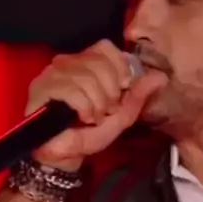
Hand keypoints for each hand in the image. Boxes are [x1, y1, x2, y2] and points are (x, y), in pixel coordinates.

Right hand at [25, 39, 167, 170]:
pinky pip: (71, 89)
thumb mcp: (122, 115)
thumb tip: (160, 77)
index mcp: (87, 63)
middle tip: (106, 110)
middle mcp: (67, 62)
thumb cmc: (90, 132)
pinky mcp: (42, 88)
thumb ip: (138, 95)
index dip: (118, 66)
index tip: (122, 88)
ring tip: (93, 117)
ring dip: (97, 103)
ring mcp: (52, 73)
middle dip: (110, 91)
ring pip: (86, 77)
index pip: (105, 46)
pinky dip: (83, 107)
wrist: (67, 154)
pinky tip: (82, 118)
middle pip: (99, 62)